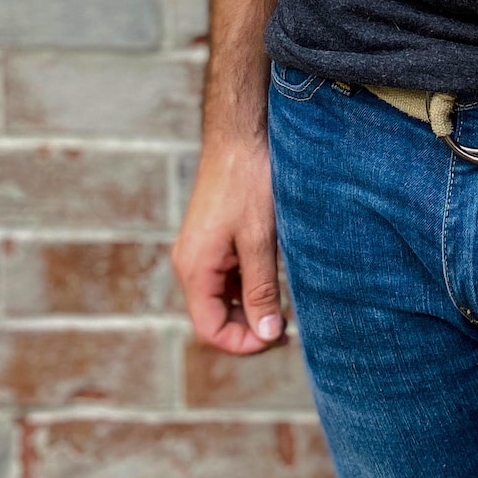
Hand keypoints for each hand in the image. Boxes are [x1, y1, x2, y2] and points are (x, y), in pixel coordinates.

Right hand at [171, 137, 285, 355]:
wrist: (239, 134)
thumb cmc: (249, 182)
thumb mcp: (260, 239)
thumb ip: (261, 289)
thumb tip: (267, 334)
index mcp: (194, 268)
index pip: (210, 329)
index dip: (243, 343)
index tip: (278, 337)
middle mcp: (190, 264)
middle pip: (213, 317)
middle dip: (248, 328)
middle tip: (287, 327)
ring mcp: (199, 252)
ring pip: (221, 298)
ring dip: (249, 308)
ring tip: (284, 305)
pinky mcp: (211, 240)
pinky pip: (225, 277)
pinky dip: (247, 286)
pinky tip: (274, 280)